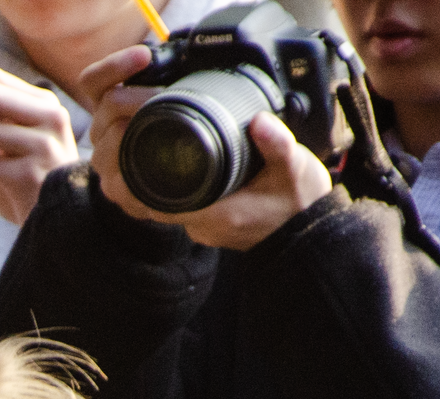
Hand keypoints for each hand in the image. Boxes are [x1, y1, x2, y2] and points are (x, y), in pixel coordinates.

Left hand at [83, 44, 331, 250]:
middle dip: (137, 176)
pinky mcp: (210, 226)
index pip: (158, 203)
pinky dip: (168, 190)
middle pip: (153, 203)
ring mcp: (205, 229)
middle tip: (131, 140)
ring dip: (150, 183)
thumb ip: (277, 144)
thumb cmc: (302, 204)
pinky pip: (178, 208)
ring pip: (163, 206)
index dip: (135, 179)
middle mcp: (204, 227)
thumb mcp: (295, 168)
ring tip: (143, 149)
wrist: (312, 236)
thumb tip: (258, 121)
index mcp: (217, 214)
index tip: (128, 149)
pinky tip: (166, 167)